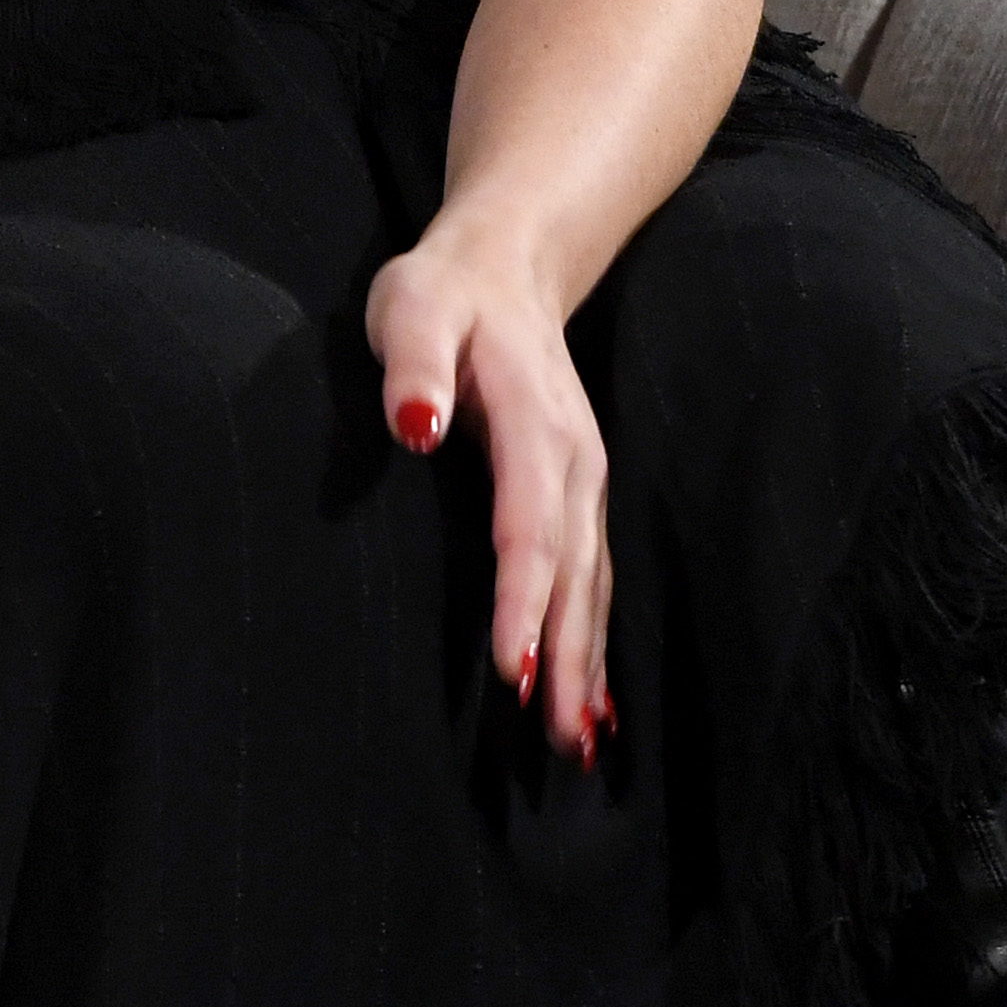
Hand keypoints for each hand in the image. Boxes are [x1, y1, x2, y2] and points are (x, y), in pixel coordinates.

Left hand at [368, 223, 614, 762]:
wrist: (503, 264)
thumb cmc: (443, 292)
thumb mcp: (411, 307)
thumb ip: (413, 363)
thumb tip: (417, 425)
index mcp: (535, 421)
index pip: (528, 525)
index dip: (521, 598)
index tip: (510, 669)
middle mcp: (573, 459)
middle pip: (573, 570)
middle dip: (568, 655)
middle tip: (559, 739)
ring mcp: (584, 478)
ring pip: (592, 581)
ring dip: (588, 660)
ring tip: (581, 742)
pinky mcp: (577, 492)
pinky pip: (593, 573)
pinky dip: (595, 636)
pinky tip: (594, 697)